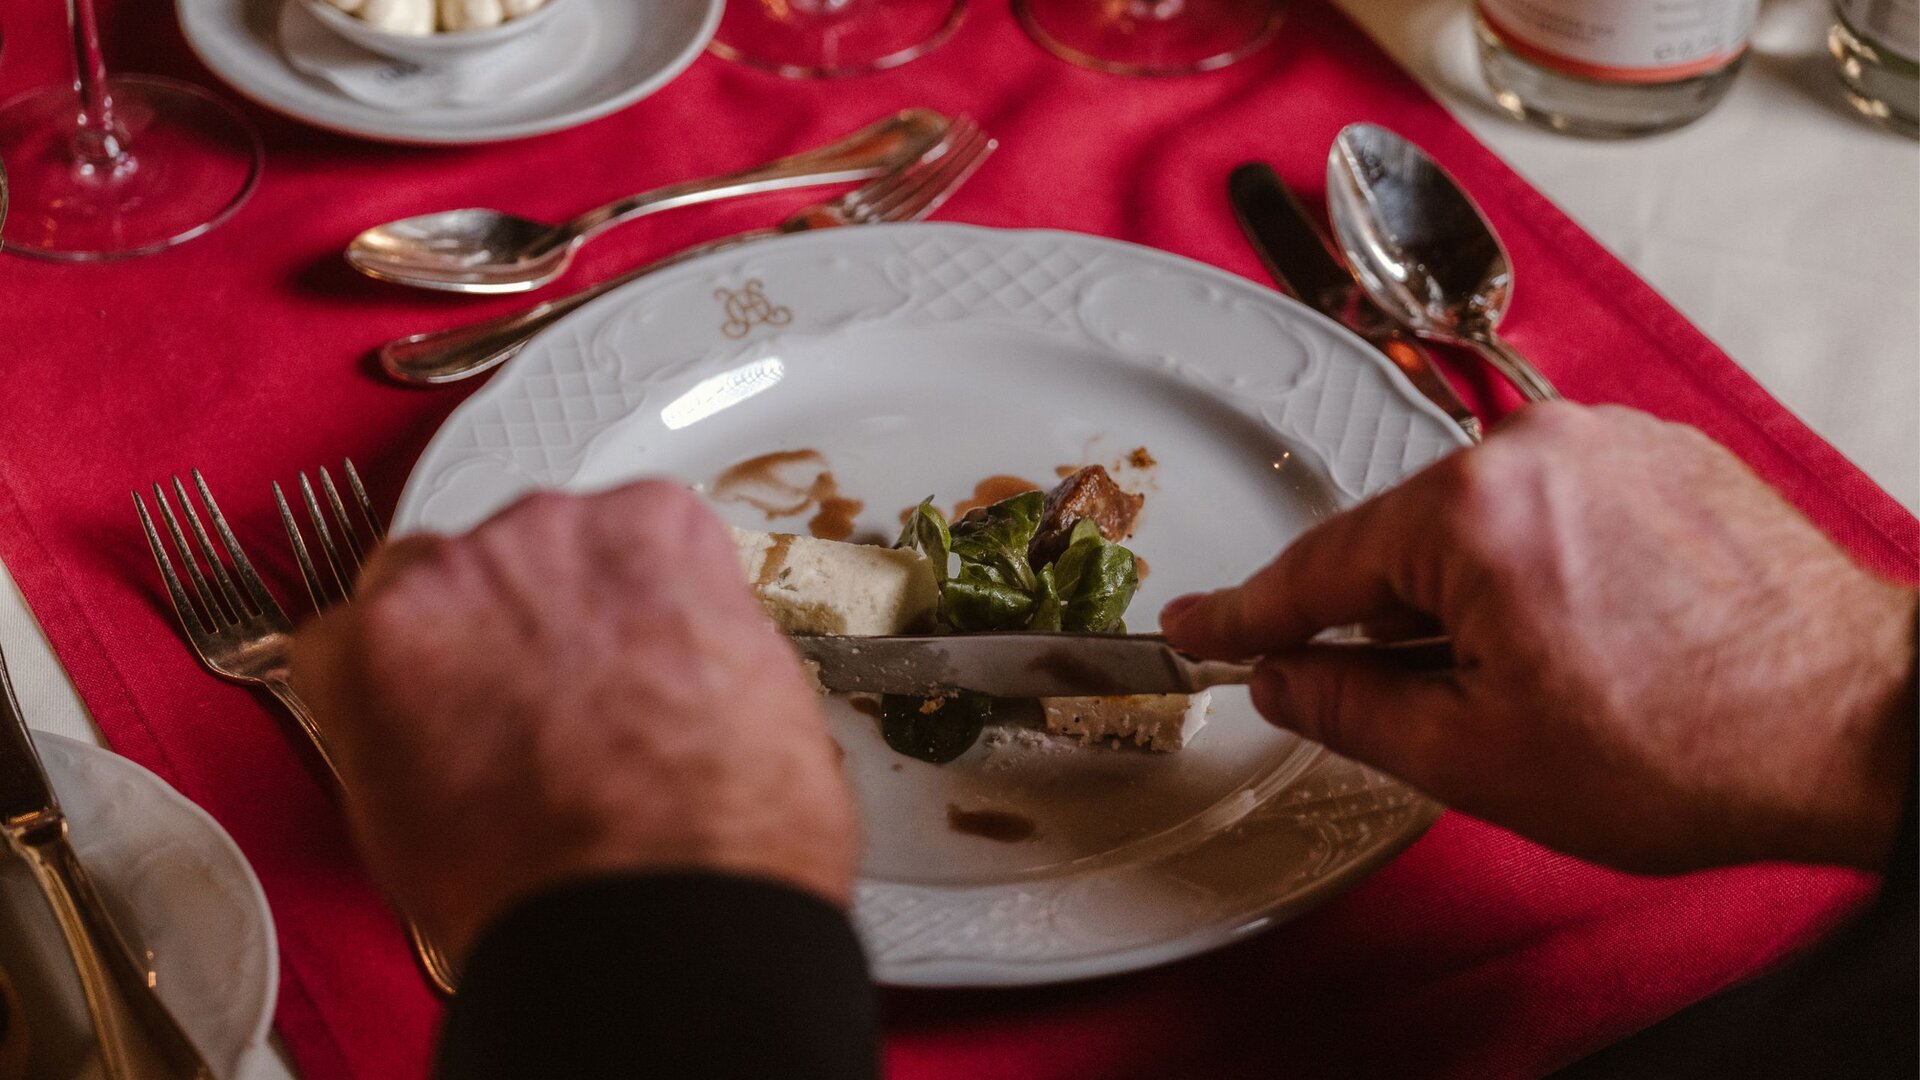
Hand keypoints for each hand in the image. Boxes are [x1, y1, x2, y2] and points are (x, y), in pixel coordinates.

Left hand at [293, 481, 854, 959]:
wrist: (655, 915)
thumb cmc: (725, 831)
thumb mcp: (762, 696)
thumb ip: (688, 643)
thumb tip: (662, 668)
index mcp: (654, 527)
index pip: (608, 541)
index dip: (603, 615)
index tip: (601, 661)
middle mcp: (549, 527)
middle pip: (509, 559)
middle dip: (518, 628)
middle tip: (539, 717)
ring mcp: (455, 580)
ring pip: (418, 593)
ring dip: (440, 655)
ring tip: (476, 751)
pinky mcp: (370, 650)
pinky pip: (334, 655)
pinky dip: (363, 707)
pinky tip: (412, 766)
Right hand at [1163, 403, 1915, 872]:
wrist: (1865, 728)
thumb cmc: (1693, 746)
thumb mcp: (1476, 758)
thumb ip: (1348, 709)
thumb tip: (1284, 679)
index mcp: (1470, 514)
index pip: (1316, 568)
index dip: (1244, 615)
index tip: (1196, 627)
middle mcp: (1534, 449)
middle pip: (1402, 538)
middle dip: (1396, 622)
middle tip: (1441, 705)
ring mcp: (1607, 441)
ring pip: (1480, 520)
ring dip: (1476, 595)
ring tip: (1550, 682)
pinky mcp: (1664, 454)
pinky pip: (1555, 502)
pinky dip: (1541, 565)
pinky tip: (1591, 638)